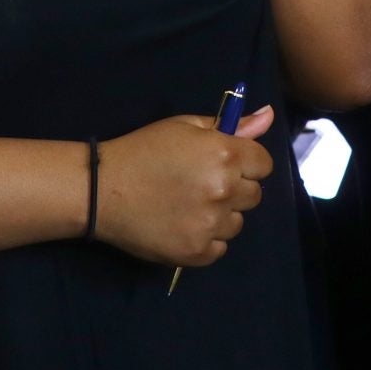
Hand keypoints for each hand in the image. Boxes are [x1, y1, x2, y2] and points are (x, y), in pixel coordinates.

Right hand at [93, 104, 276, 268]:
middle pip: (253, 195)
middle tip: (199, 185)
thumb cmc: (143, 150)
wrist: (102, 190)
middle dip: (234, 188)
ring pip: (237, 222)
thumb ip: (230, 125)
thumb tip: (268, 116)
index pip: (263, 165)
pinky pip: (220, 247)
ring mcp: (211, 225)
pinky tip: (182, 225)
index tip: (223, 164)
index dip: (244, 163)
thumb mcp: (184, 126)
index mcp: (224, 155)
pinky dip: (206, 239)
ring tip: (187, 206)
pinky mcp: (198, 253)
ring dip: (220, 215)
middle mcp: (224, 190)